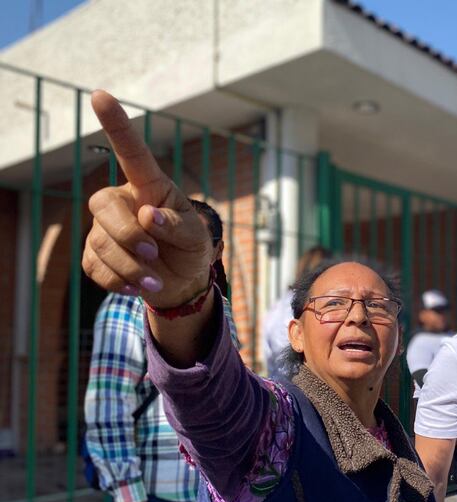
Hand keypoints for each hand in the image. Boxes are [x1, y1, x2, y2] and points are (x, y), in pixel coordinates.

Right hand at [82, 90, 213, 308]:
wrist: (180, 282)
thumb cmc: (190, 248)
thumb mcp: (196, 237)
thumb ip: (178, 225)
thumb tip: (148, 215)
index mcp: (149, 187)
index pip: (132, 153)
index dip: (117, 125)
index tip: (101, 95)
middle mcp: (121, 202)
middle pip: (103, 206)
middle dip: (129, 235)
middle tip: (155, 254)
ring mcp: (103, 228)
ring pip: (100, 242)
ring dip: (131, 267)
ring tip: (155, 279)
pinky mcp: (95, 255)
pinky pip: (95, 266)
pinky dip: (119, 281)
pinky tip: (139, 286)